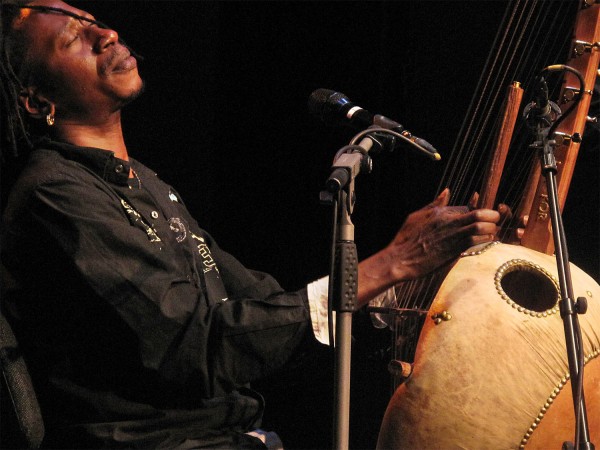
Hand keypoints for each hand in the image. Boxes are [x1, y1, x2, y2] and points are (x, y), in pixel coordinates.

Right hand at [357, 188, 500, 304]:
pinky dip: (485, 239)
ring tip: (492, 231)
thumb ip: (434, 204)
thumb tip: (446, 191)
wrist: (400, 259)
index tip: (485, 214)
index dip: (479, 210)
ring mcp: (452, 235)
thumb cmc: (406, 239)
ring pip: (480, 226)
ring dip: (490, 228)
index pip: (467, 207)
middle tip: (495, 220)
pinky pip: (476, 240)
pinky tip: (486, 240)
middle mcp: (447, 221)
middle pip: (479, 213)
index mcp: (439, 212)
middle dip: (492, 216)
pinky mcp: (454, 249)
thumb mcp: (417, 216)